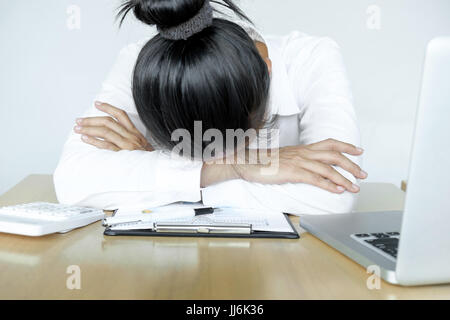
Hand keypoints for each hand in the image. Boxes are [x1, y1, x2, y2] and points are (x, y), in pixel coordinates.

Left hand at [74, 102, 153, 151]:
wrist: (155, 170)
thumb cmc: (147, 159)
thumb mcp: (141, 145)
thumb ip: (129, 138)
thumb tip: (112, 132)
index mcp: (135, 132)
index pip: (120, 115)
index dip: (108, 107)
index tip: (96, 104)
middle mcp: (131, 136)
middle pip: (109, 122)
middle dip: (91, 120)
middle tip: (79, 120)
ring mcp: (127, 145)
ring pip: (105, 132)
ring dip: (89, 129)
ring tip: (78, 128)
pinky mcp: (123, 154)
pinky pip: (106, 145)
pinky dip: (94, 141)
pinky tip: (85, 138)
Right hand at [237, 139, 366, 192]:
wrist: (248, 162)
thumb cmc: (264, 162)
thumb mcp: (286, 158)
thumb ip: (299, 161)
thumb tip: (310, 168)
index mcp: (303, 149)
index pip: (329, 143)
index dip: (346, 146)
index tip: (359, 151)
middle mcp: (303, 153)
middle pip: (334, 155)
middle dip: (351, 165)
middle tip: (363, 174)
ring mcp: (298, 162)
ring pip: (328, 169)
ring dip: (344, 179)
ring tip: (355, 187)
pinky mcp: (293, 172)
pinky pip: (315, 179)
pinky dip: (329, 185)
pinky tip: (337, 190)